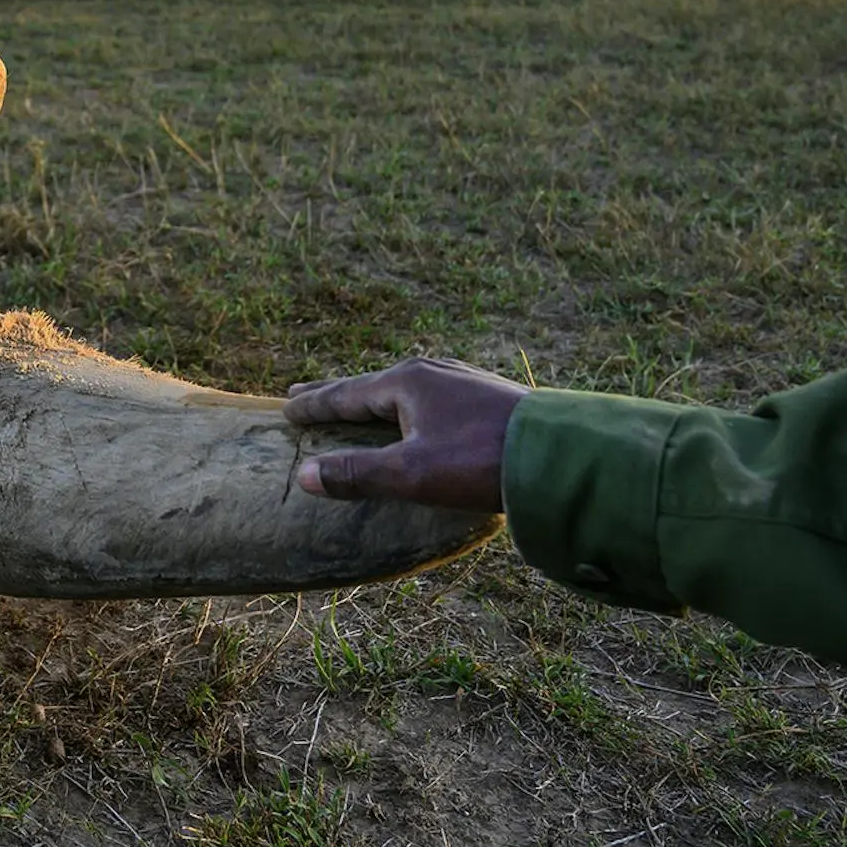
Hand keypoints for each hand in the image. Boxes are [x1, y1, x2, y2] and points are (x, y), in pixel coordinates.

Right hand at [282, 358, 525, 513]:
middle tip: (302, 393)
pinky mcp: (486, 397)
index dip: (314, 405)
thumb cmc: (479, 462)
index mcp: (407, 382)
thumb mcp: (411, 474)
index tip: (285, 407)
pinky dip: (405, 404)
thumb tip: (303, 474)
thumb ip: (356, 473)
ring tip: (356, 404)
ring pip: (403, 388)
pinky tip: (416, 412)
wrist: (561, 454)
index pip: (346, 394)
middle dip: (337, 393)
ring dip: (373, 398)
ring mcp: (462, 380)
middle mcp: (432, 372)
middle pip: (372, 384)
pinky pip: (430, 396)